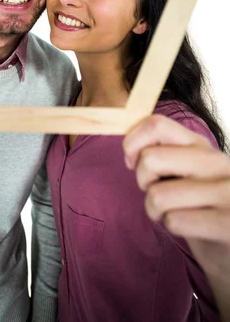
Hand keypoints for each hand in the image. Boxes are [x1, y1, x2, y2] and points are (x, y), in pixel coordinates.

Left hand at [123, 114, 229, 277]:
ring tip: (174, 212)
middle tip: (158, 193)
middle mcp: (217, 162)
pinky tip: (189, 227)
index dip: (133, 142)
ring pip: (158, 195)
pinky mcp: (228, 223)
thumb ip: (165, 152)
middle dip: (143, 181)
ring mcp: (226, 192)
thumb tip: (130, 152)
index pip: (156, 124)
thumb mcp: (187, 169)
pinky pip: (175, 220)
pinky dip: (172, 226)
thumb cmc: (200, 205)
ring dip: (156, 210)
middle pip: (150, 158)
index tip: (133, 162)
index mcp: (202, 145)